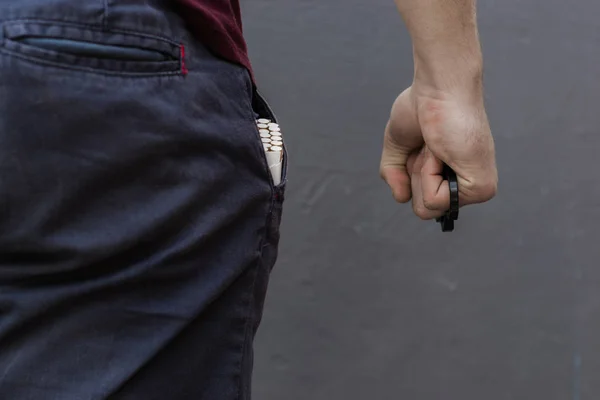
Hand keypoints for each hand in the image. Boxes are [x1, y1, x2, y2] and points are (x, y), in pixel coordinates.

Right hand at [380, 84, 497, 219]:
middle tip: (428, 147)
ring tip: (435, 146)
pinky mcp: (481, 187)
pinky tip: (440, 149)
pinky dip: (427, 172)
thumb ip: (394, 175)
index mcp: (452, 177)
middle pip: (422, 211)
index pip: (421, 204)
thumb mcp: (397, 146)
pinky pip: (436, 201)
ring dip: (420, 174)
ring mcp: (476, 189)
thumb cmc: (421, 107)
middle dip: (414, 178)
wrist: (438, 87)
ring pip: (428, 208)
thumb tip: (401, 198)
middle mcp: (466, 185)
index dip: (410, 177)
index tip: (422, 146)